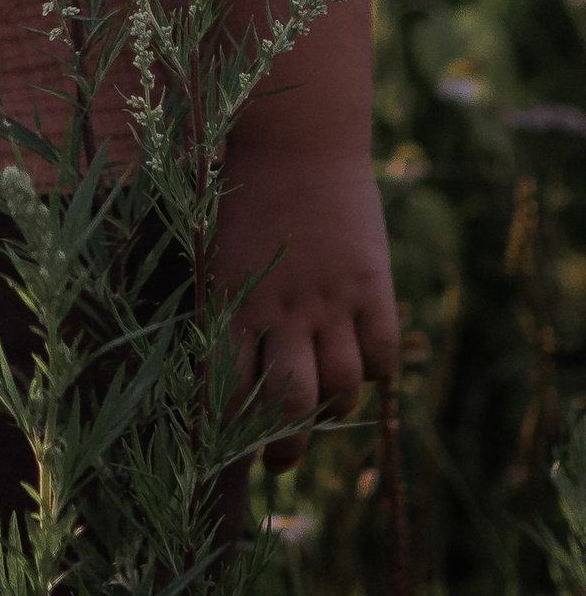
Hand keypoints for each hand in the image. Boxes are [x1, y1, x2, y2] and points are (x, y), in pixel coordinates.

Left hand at [215, 142, 399, 471]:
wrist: (296, 136)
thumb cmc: (241, 190)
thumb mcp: (214, 248)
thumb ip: (222, 307)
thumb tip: (220, 372)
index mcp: (228, 296)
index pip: (228, 387)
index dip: (231, 431)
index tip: (230, 453)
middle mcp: (280, 306)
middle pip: (288, 403)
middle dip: (285, 446)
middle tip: (281, 459)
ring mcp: (330, 299)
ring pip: (341, 389)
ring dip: (332, 411)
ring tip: (323, 410)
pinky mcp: (373, 287)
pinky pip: (382, 357)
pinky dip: (373, 373)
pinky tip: (359, 365)